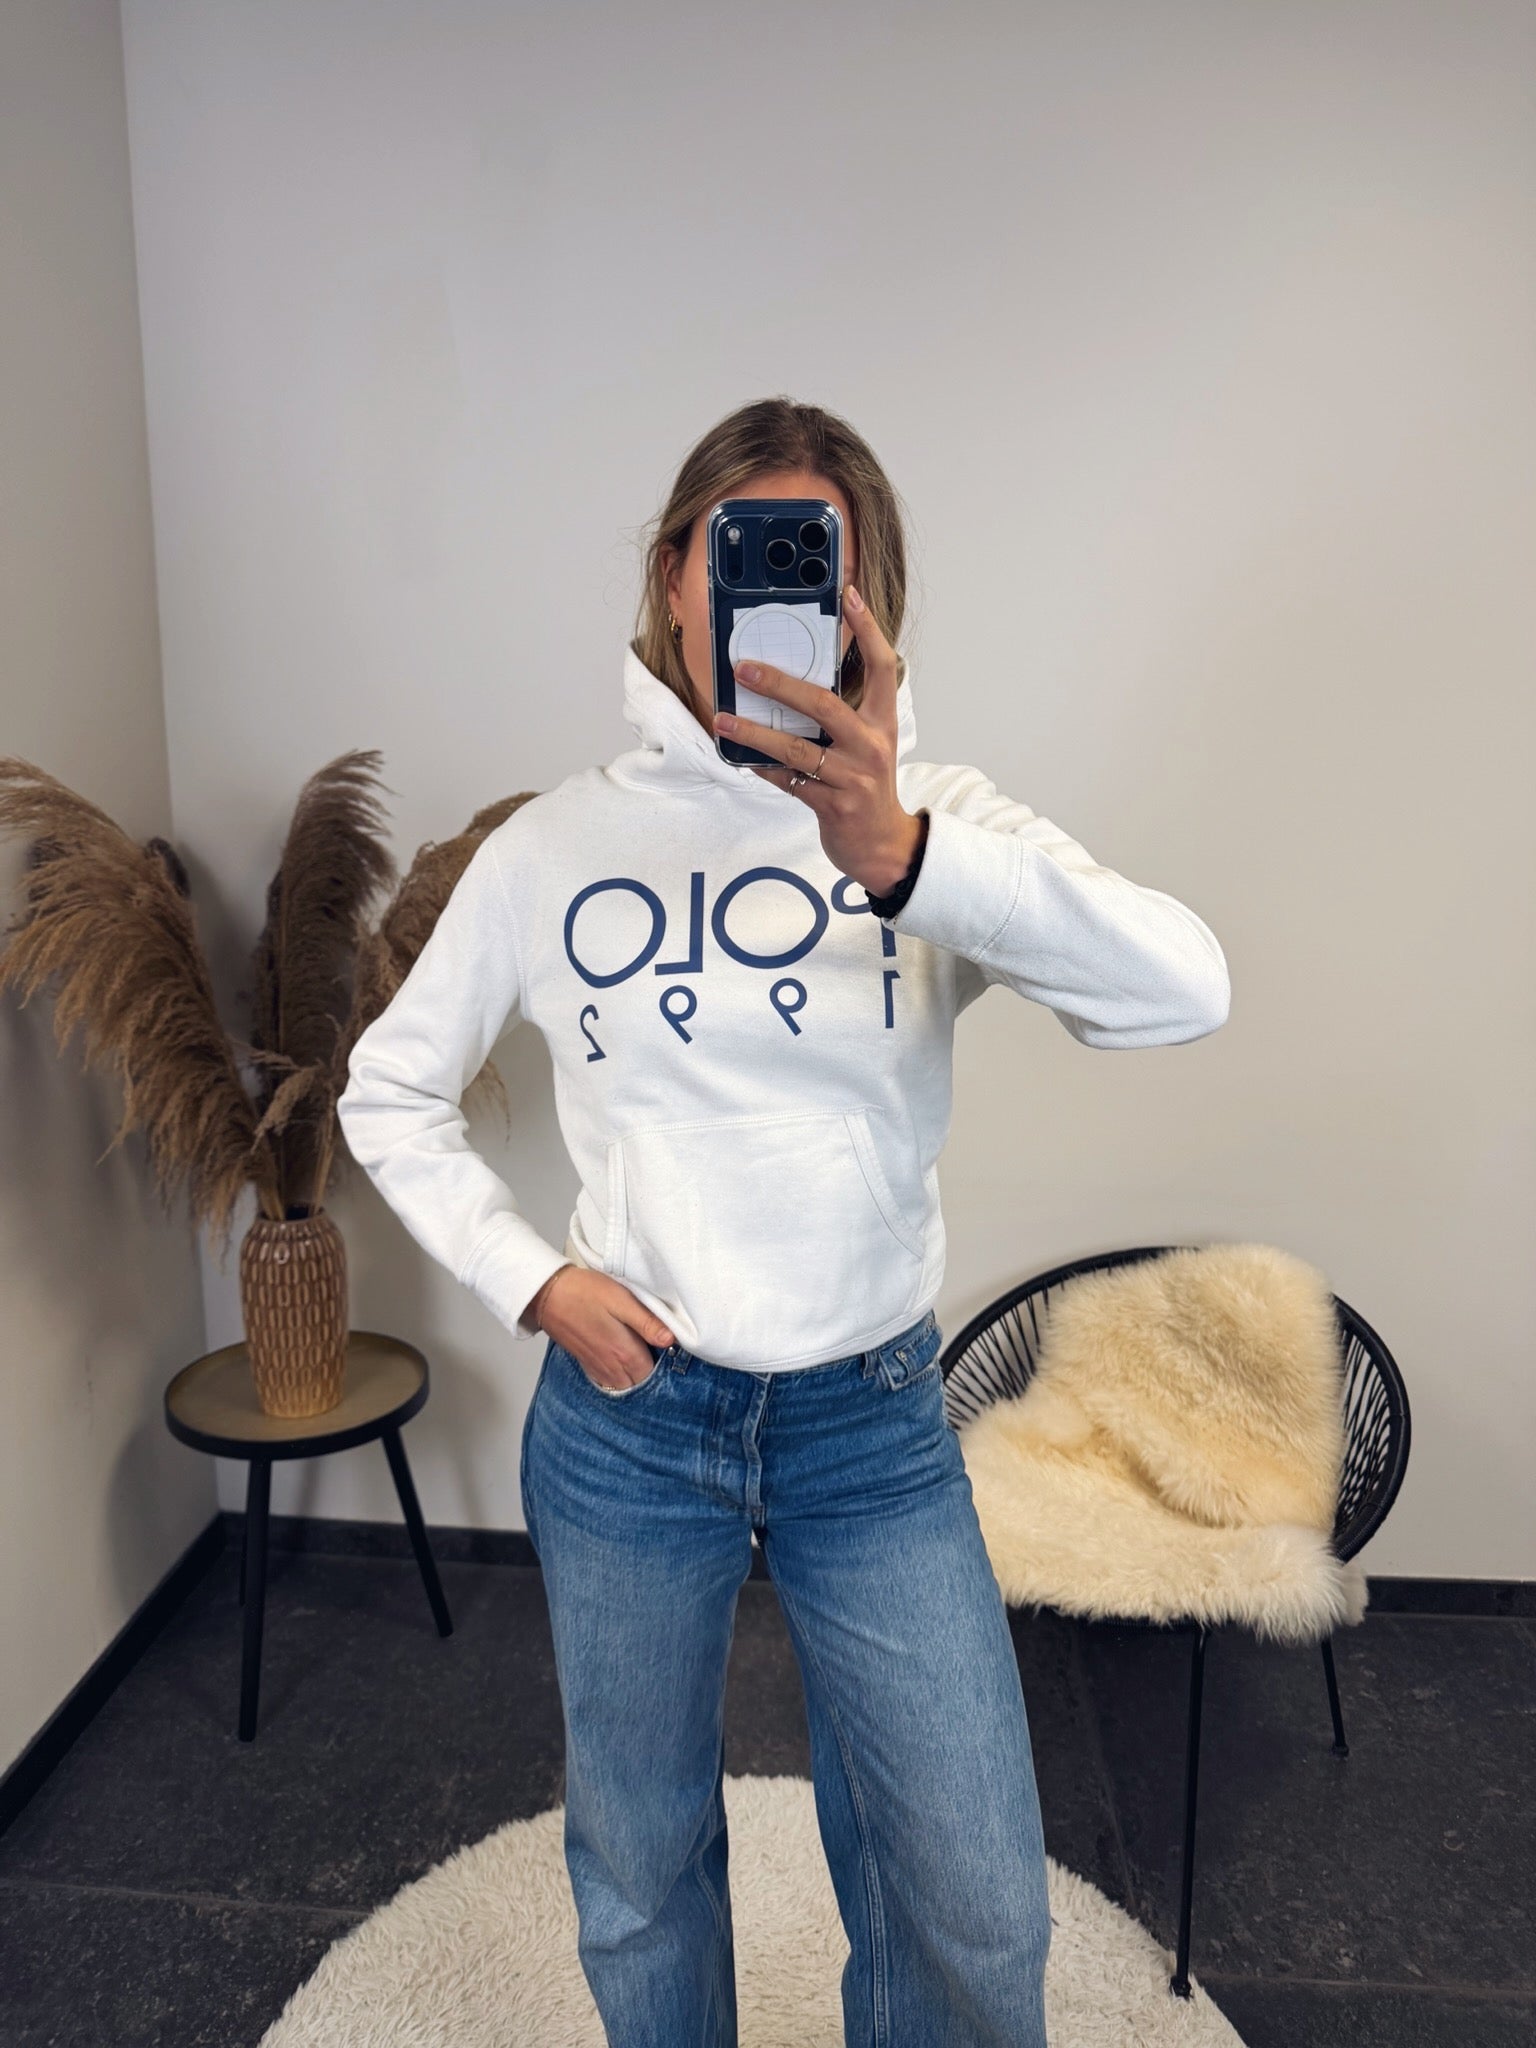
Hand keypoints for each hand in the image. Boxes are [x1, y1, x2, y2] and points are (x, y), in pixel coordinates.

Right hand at [528, 1264, 676, 1391]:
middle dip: (652, 1371)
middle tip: (656, 1348)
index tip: (668, 1347)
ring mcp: (598, 1369)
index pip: (656, 1373)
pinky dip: (620, 1377)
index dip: (666, 1361)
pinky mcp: (588, 1366)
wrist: (548, 1295)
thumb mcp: (621, 1301)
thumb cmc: (586, 1293)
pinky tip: (622, 1359)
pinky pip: (610, 1383)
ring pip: (626, 1386)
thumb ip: (647, 1323)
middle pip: (642, 1383)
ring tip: (641, 1353)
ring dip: (636, 1375)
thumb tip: (671, 1340)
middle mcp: (612, 1368)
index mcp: (624, 1353)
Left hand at [712, 584, 923, 897]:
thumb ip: (841, 715)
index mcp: (883, 722)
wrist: (883, 846)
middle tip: (744, 668)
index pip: (882, 665)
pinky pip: (789, 780)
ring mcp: (852, 777)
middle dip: (780, 683)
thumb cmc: (867, 787)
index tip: (849, 595)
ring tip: (724, 720)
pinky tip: (739, 757)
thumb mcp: (867, 744)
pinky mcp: (832, 805)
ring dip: (754, 733)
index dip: (867, 629)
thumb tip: (792, 683)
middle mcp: (871, 745)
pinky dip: (762, 767)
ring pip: (797, 747)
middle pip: (824, 703)